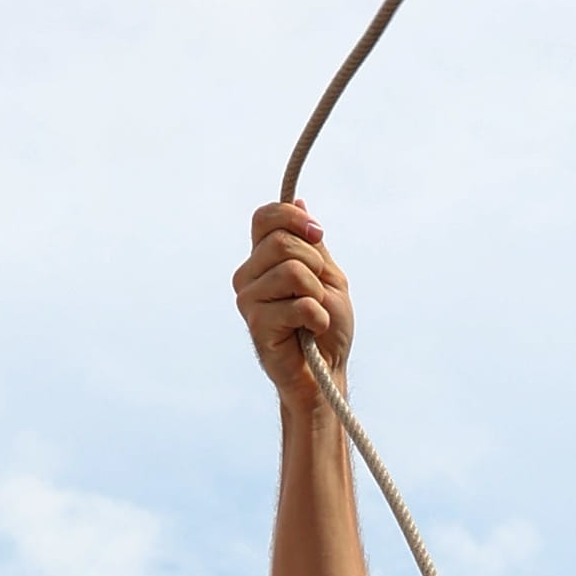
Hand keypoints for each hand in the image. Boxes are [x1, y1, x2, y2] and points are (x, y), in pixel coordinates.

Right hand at [233, 201, 352, 405]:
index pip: (264, 217)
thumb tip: (299, 201)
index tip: (318, 235)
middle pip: (282, 242)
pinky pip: (299, 303)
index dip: (293, 218)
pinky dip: (318, 318)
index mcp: (263, 259)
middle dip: (315, 265)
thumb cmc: (326, 328)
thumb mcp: (327, 276)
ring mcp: (248, 299)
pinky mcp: (256, 324)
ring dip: (318, 295)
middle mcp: (249, 275)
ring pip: (292, 271)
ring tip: (313, 316)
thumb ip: (312, 245)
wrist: (325, 373)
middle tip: (317, 292)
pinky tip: (311, 331)